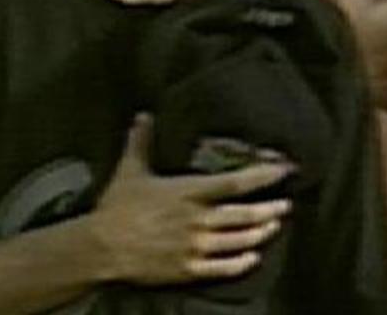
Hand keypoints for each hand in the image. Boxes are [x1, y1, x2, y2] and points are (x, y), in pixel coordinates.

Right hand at [83, 114, 294, 287]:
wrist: (100, 247)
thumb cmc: (116, 208)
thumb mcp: (130, 170)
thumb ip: (141, 142)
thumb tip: (144, 117)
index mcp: (188, 192)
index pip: (235, 182)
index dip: (263, 175)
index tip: (283, 169)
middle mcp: (196, 219)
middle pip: (243, 214)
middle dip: (269, 209)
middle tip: (287, 204)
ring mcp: (194, 245)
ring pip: (237, 240)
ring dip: (259, 234)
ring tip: (274, 227)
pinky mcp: (187, 269)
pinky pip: (220, 268)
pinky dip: (240, 263)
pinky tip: (252, 259)